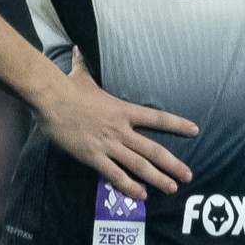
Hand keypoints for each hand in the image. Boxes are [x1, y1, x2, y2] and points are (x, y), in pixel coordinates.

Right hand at [33, 57, 197, 197]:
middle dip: (173, 164)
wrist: (50, 99)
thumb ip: (82, 65)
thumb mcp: (80, 76)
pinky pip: (115, 174)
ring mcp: (108, 144)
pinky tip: (140, 195)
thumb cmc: (66, 88)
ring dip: (158, 179)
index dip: (177, 124)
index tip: (194, 130)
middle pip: (154, 149)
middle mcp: (121, 130)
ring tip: (172, 188)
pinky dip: (129, 186)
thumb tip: (77, 49)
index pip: (157, 118)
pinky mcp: (93, 156)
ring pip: (139, 165)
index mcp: (123, 110)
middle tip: (188, 176)